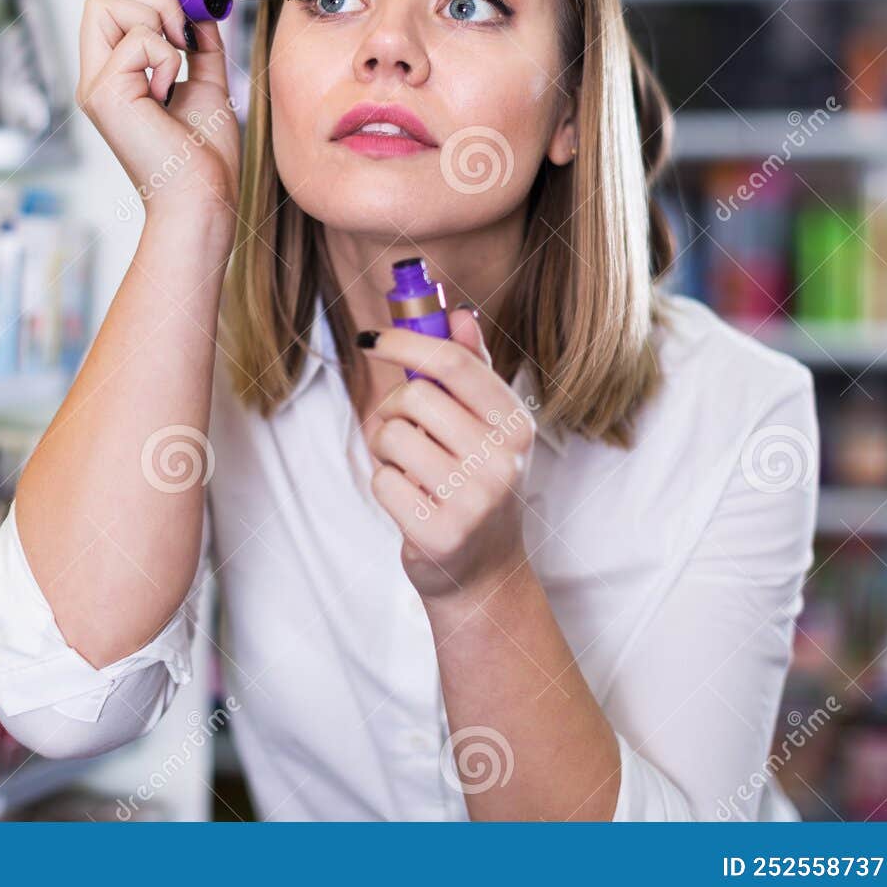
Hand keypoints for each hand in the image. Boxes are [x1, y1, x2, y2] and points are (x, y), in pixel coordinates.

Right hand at [75, 0, 240, 221]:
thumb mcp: (207, 83)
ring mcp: (95, 86)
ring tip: (180, 62)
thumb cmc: (203, 157)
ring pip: (110, 6)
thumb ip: (200, 44)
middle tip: (185, 33)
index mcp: (115, 75)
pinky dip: (168, 57)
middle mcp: (96, 78)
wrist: (203, 197)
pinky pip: (138, 40)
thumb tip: (201, 7)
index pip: (108, 4)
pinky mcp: (104, 94)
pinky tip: (171, 91)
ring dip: (160, 21)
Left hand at [358, 308, 537, 600]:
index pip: (454, 364)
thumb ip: (473, 371)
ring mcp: (474, 499)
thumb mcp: (488, 429)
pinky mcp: (440, 533)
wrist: (484, 572)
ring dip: (384, 449)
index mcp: (515, 425)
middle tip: (401, 429)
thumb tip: (457, 314)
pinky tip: (409, 500)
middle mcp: (502, 460)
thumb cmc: (477, 486)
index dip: (405, 342)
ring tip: (408, 468)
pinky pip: (382, 481)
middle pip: (414, 398)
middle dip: (391, 408)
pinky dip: (385, 485)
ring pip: (391, 437)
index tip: (371, 338)